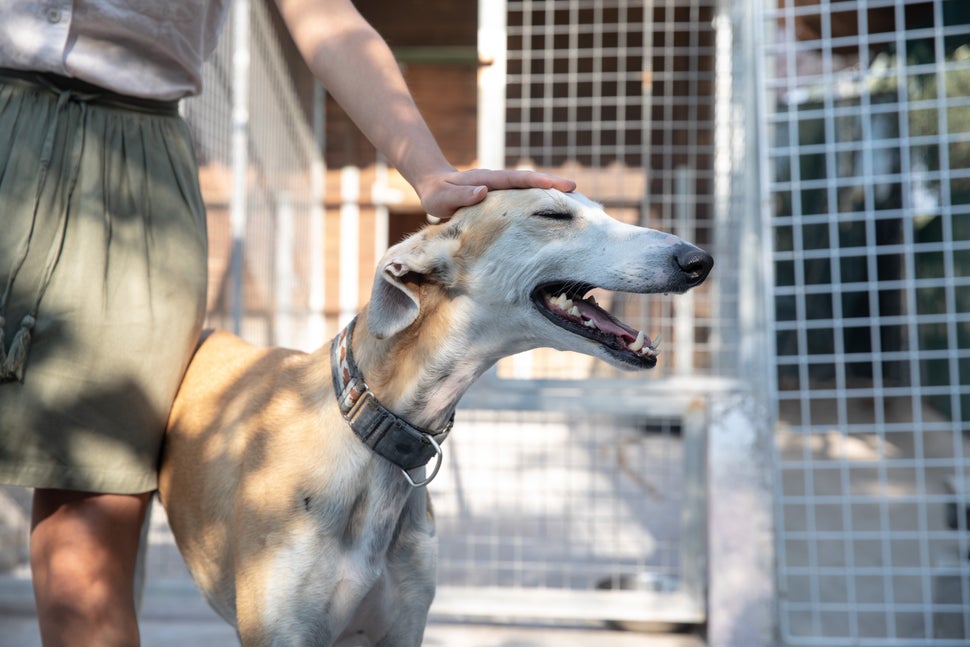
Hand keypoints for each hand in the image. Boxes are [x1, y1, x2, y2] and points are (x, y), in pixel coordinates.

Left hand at [418, 169, 577, 221]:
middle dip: (552, 184)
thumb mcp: (442, 197)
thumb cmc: (437, 194)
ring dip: (549, 192)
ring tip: (572, 200)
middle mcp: (499, 182)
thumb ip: (460, 195)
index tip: (559, 185)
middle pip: (530, 181)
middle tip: (576, 189)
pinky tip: (551, 210)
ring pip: (529, 188)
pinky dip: (538, 200)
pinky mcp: (502, 198)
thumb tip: (483, 191)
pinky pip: (523, 197)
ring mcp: (502, 189)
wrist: (435, 186)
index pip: (518, 180)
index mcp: (488, 180)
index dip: (539, 181)